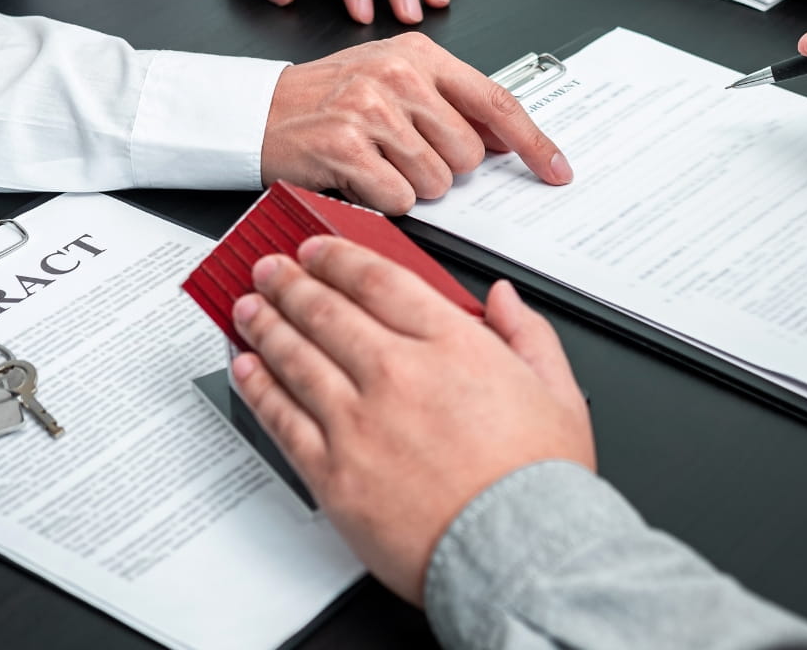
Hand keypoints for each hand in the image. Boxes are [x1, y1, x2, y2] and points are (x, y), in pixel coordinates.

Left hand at [229, 238, 594, 605]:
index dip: (338, 258)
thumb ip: (528, 333)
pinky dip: (260, 387)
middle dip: (290, 282)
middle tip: (269, 268)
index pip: (379, 281)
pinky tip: (248, 369)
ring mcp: (359, 423)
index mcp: (453, 346)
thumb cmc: (538, 482)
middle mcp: (398, 374)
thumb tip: (503, 298)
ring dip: (266, 325)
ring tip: (249, 308)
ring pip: (296, 357)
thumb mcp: (558, 391)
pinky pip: (283, 419)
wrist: (517, 555)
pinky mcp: (334, 473)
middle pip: (327, 311)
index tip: (316, 250)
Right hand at [261, 32, 571, 212]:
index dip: (534, 142)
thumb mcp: (393, 81)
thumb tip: (507, 138)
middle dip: (444, 167)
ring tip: (377, 163)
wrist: (255, 112)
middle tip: (403, 154)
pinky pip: (399, 198)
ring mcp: (372, 108)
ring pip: (437, 180)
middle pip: (469, 152)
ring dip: (411, 186)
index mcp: (420, 54)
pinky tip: (359, 178)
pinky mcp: (346, 146)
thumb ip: (450, 103)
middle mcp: (400, 74)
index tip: (557, 169)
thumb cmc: (326, 100)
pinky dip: (383, 201)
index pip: (496, 101)